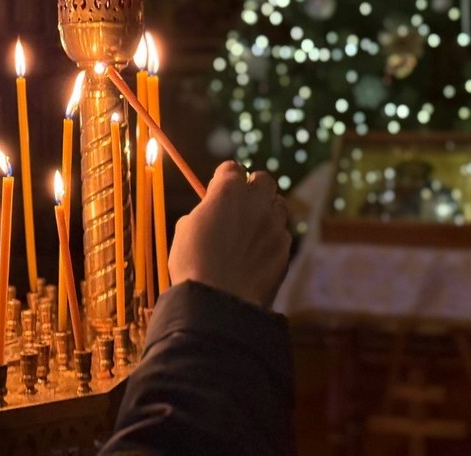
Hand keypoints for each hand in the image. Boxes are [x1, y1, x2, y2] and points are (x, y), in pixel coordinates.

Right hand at [168, 161, 290, 308]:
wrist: (219, 301)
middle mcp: (256, 202)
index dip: (223, 178)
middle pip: (263, 180)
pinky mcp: (285, 249)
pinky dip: (271, 238)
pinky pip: (281, 234)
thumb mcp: (185, 229)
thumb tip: (211, 214)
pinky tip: (256, 253)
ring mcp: (274, 225)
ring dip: (266, 211)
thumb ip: (203, 212)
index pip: (232, 169)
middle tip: (239, 204)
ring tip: (251, 228)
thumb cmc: (193, 263)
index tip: (216, 189)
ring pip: (278, 206)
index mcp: (228, 191)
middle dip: (253, 187)